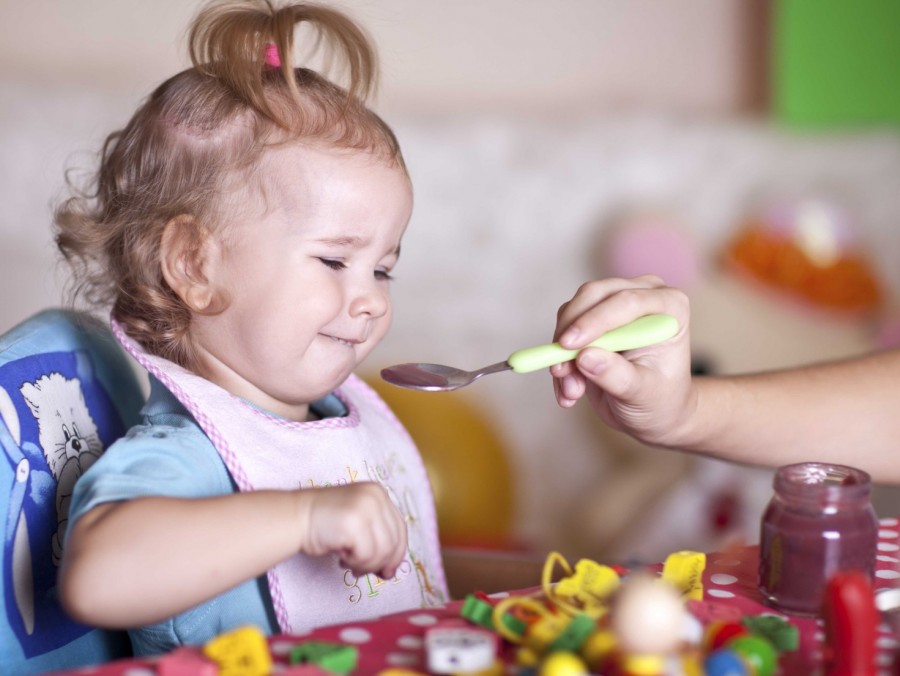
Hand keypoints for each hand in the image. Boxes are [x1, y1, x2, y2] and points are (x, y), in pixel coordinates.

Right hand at [296, 481, 407, 578]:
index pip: (400, 529)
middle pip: (394, 542)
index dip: (397, 554)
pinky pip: (366, 555)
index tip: (387, 571)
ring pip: (382, 551)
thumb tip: (391, 569)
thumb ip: (377, 534)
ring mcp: (366, 507)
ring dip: (365, 565)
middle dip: (379, 563)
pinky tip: (341, 557)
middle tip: (360, 570)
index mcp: (378, 493)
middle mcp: (376, 495)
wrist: (295, 516)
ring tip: (348, 563)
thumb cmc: (324, 523)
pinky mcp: (354, 521)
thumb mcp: (358, 520)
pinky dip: (354, 563)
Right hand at [550, 276, 693, 446]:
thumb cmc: (658, 400)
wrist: (651, 410)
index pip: (627, 301)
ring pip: (572, 311)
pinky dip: (558, 358)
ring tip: (572, 391)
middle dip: (571, 332)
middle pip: (593, 295)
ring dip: (562, 351)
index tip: (568, 346)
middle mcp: (643, 295)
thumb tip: (585, 357)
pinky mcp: (592, 316)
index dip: (594, 320)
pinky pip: (564, 328)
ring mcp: (615, 302)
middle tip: (559, 369)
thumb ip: (616, 375)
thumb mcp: (642, 394)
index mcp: (670, 306)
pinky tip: (570, 389)